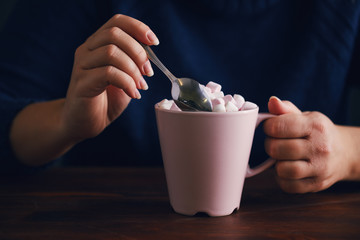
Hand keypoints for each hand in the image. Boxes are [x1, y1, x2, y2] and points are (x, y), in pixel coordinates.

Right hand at [62, 14, 158, 141]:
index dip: (137, 27)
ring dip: (133, 70)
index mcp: (98, 44)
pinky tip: (133, 94)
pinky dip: (127, 83)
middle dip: (138, 52)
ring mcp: (82, 66)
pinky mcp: (81, 83)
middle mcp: (87, 50)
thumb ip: (134, 64)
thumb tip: (150, 56)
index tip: (154, 42)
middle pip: (114, 34)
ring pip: (111, 52)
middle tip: (148, 73)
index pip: (117, 22)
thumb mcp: (126, 78)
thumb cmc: (106, 99)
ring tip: (141, 86)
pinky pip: (108, 73)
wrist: (84, 123)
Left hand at [264, 96, 353, 192]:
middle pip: (277, 149)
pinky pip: (288, 186)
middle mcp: (320, 147)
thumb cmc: (318, 133)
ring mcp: (319, 168)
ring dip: (276, 164)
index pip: (278, 126)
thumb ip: (286, 109)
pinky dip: (282, 179)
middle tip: (275, 143)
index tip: (271, 128)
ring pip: (282, 170)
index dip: (268, 127)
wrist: (344, 153)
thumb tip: (272, 101)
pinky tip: (288, 169)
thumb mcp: (306, 116)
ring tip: (282, 157)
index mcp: (315, 126)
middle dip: (270, 145)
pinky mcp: (316, 185)